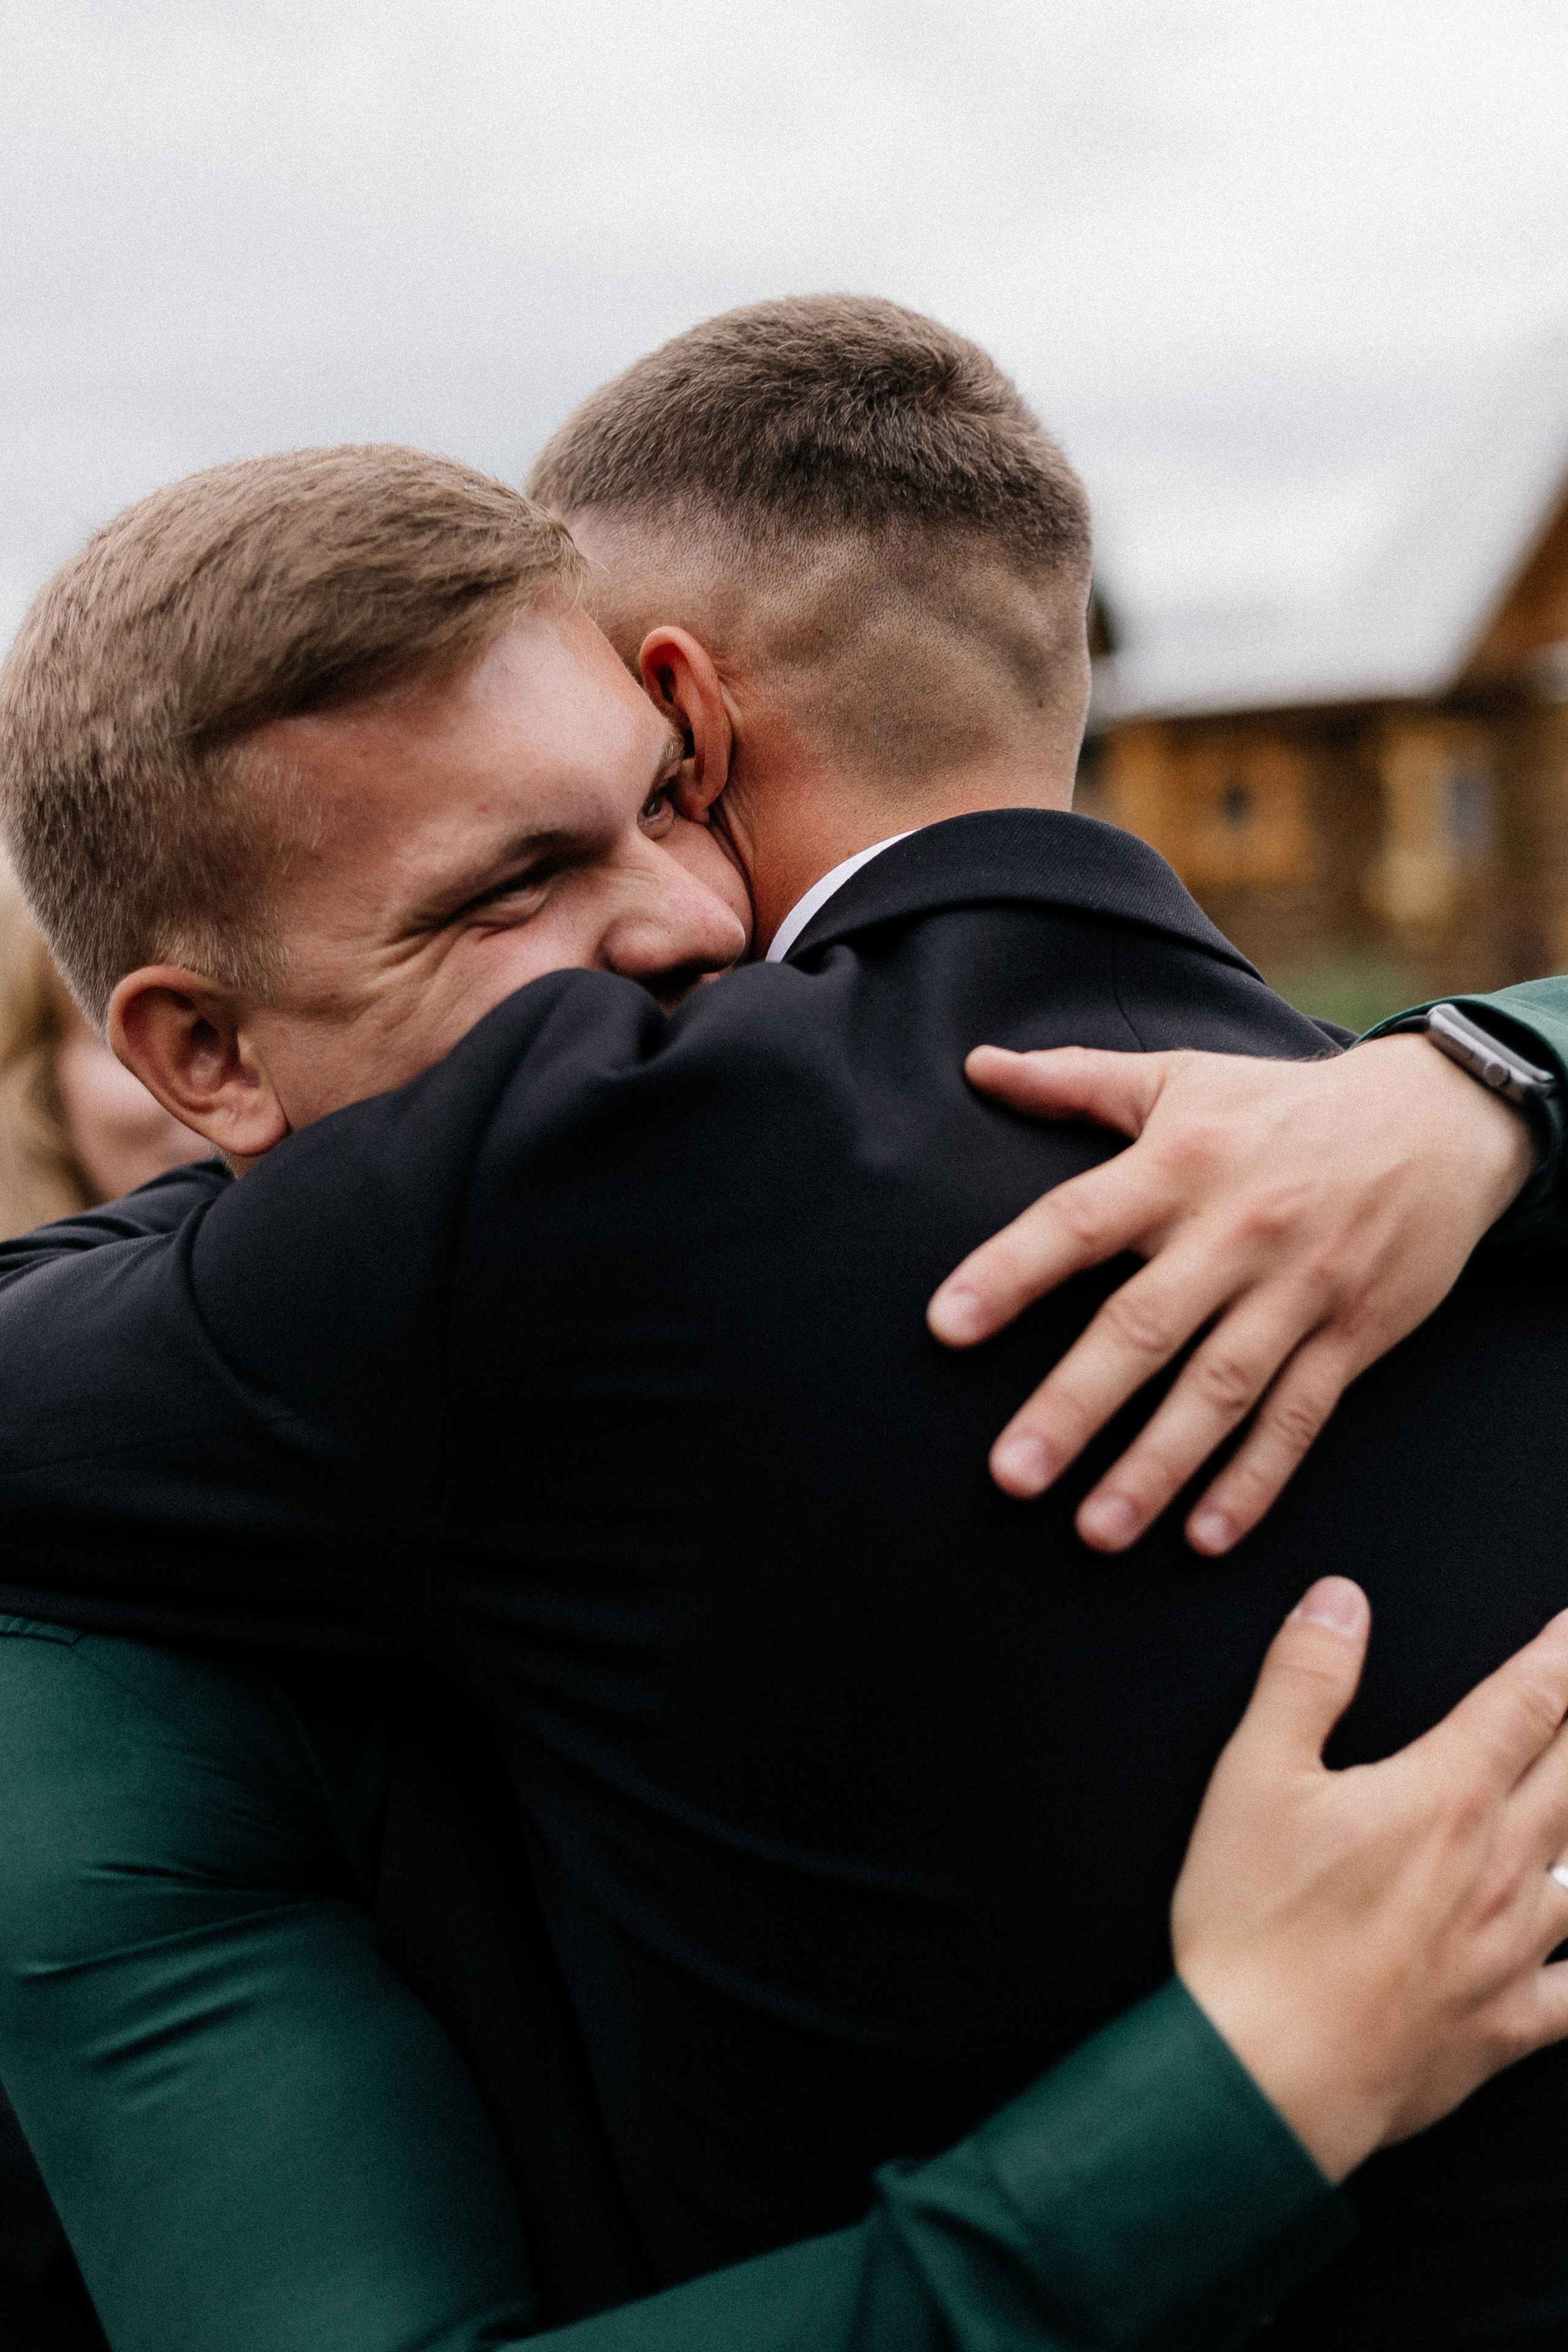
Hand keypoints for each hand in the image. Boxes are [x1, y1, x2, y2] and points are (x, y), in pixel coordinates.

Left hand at [927, 1037, 1536, 1553]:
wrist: (1441, 1121)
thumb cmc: (1282, 1106)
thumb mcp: (1181, 1078)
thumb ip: (1073, 1080)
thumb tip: (978, 1067)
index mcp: (1178, 1165)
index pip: (1078, 1221)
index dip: (1010, 1271)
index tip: (947, 1326)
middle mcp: (1235, 1231)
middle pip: (1144, 1326)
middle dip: (1075, 1406)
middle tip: (1010, 1475)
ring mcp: (1299, 1288)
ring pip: (1221, 1388)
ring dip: (1157, 1465)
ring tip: (1095, 1530)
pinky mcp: (1353, 1335)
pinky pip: (1298, 1417)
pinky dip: (1254, 1480)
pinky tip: (1205, 1537)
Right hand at [1173, 1578, 1567, 2182]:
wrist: (1269, 2072)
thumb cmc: (1255, 1926)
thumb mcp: (1253, 1776)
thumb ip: (1304, 1678)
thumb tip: (1339, 1601)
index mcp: (1443, 1796)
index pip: (1529, 1702)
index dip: (1561, 1656)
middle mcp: (1498, 1865)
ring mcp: (1513, 1949)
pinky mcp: (1508, 2023)